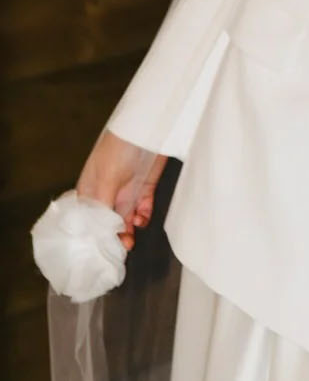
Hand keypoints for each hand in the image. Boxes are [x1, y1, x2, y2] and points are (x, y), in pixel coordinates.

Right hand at [75, 130, 168, 251]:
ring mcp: (126, 190)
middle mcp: (106, 193)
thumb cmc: (118, 149)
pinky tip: (142, 220)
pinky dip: (143, 218)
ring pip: (125, 219)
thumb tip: (99, 234)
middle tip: (121, 248)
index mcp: (89, 190)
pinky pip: (143, 209)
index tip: (98, 251)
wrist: (149, 129)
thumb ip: (102, 208)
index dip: (91, 235)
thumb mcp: (106, 180)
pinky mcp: (144, 187)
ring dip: (128, 231)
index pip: (86, 218)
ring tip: (131, 239)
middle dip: (113, 237)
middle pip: (107, 222)